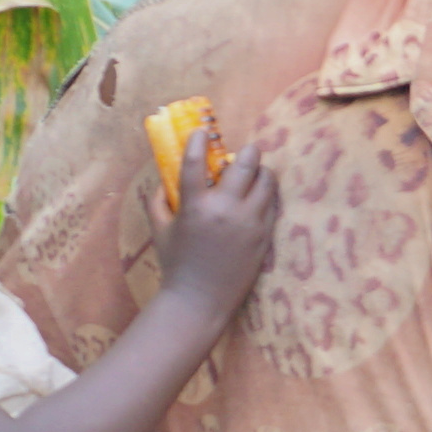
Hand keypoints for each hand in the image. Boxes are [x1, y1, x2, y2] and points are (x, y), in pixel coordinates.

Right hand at [158, 132, 281, 310]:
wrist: (200, 300)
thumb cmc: (177, 264)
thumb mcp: (159, 231)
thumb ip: (158, 202)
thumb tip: (161, 179)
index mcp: (194, 206)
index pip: (195, 162)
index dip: (198, 141)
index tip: (201, 131)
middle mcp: (224, 210)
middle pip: (245, 164)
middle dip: (248, 152)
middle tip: (247, 150)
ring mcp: (248, 222)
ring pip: (266, 182)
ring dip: (262, 172)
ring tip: (257, 173)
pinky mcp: (264, 235)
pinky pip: (273, 204)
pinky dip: (268, 195)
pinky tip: (262, 195)